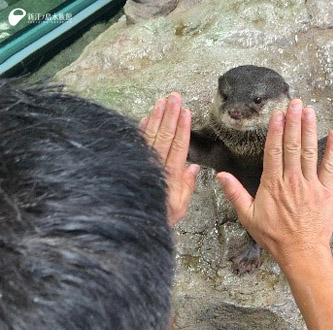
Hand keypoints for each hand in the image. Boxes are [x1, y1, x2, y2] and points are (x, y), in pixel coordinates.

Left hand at [140, 93, 199, 226]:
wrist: (131, 225)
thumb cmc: (159, 217)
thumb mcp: (180, 207)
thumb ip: (187, 186)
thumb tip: (193, 166)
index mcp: (170, 176)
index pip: (178, 147)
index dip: (183, 128)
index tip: (186, 112)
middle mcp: (156, 166)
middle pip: (165, 136)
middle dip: (171, 115)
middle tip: (175, 97)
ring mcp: (142, 163)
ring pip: (151, 135)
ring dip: (157, 116)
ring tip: (162, 101)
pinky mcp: (131, 162)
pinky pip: (138, 142)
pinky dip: (142, 128)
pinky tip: (147, 116)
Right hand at [217, 99, 332, 265]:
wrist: (302, 251)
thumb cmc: (273, 235)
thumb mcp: (248, 216)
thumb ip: (235, 194)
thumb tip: (220, 176)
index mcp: (273, 184)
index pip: (274, 151)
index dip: (276, 130)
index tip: (278, 114)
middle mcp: (292, 179)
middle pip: (293, 145)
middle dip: (294, 122)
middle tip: (296, 103)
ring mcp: (311, 184)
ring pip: (310, 151)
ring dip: (310, 129)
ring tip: (309, 110)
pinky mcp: (326, 190)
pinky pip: (330, 166)